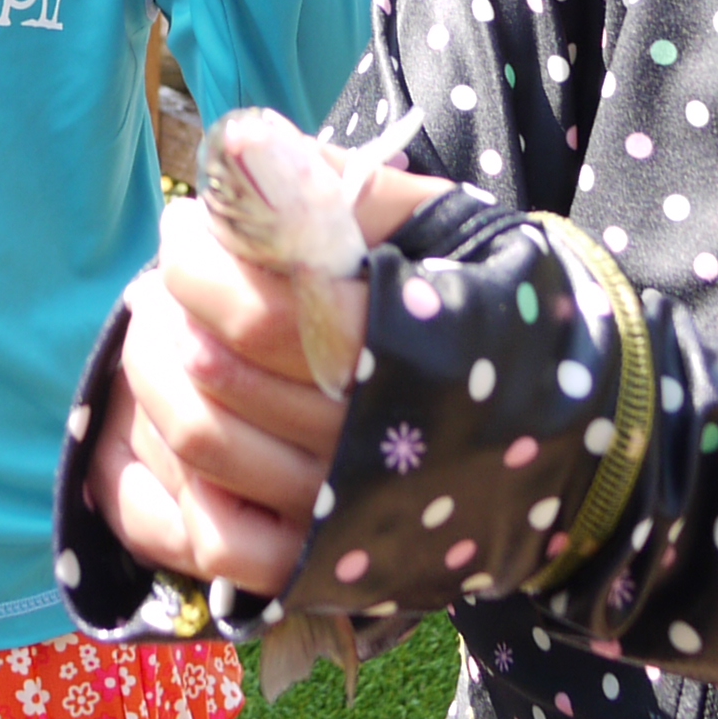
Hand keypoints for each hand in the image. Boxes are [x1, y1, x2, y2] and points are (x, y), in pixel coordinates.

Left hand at [87, 159, 447, 592]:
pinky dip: (160, 486)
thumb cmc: (475, 301)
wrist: (565, 431)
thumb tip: (239, 147)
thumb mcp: (433, 226)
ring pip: (201, 449)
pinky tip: (153, 428)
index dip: (198, 261)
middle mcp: (374, 451)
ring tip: (157, 330)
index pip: (262, 314)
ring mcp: (343, 519)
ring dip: (152, 378)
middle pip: (218, 379)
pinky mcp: (318, 571)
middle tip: (166, 276)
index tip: (185, 223)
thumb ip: (337, 186)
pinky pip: (210, 543)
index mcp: (407, 357)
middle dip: (168, 310)